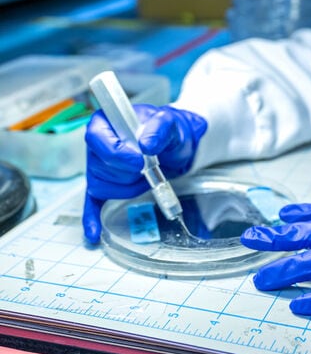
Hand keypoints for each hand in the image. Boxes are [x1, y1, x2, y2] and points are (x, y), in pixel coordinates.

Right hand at [83, 104, 206, 242]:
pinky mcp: (106, 184)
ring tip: (146, 172)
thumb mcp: (170, 122)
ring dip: (131, 186)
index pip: (97, 139)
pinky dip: (93, 216)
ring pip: (104, 187)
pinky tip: (94, 231)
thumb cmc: (167, 130)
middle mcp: (97, 144)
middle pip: (101, 167)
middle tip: (150, 163)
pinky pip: (93, 202)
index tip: (140, 160)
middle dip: (130, 171)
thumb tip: (146, 144)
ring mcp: (98, 166)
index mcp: (106, 122)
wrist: (175, 145)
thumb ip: (160, 128)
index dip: (117, 153)